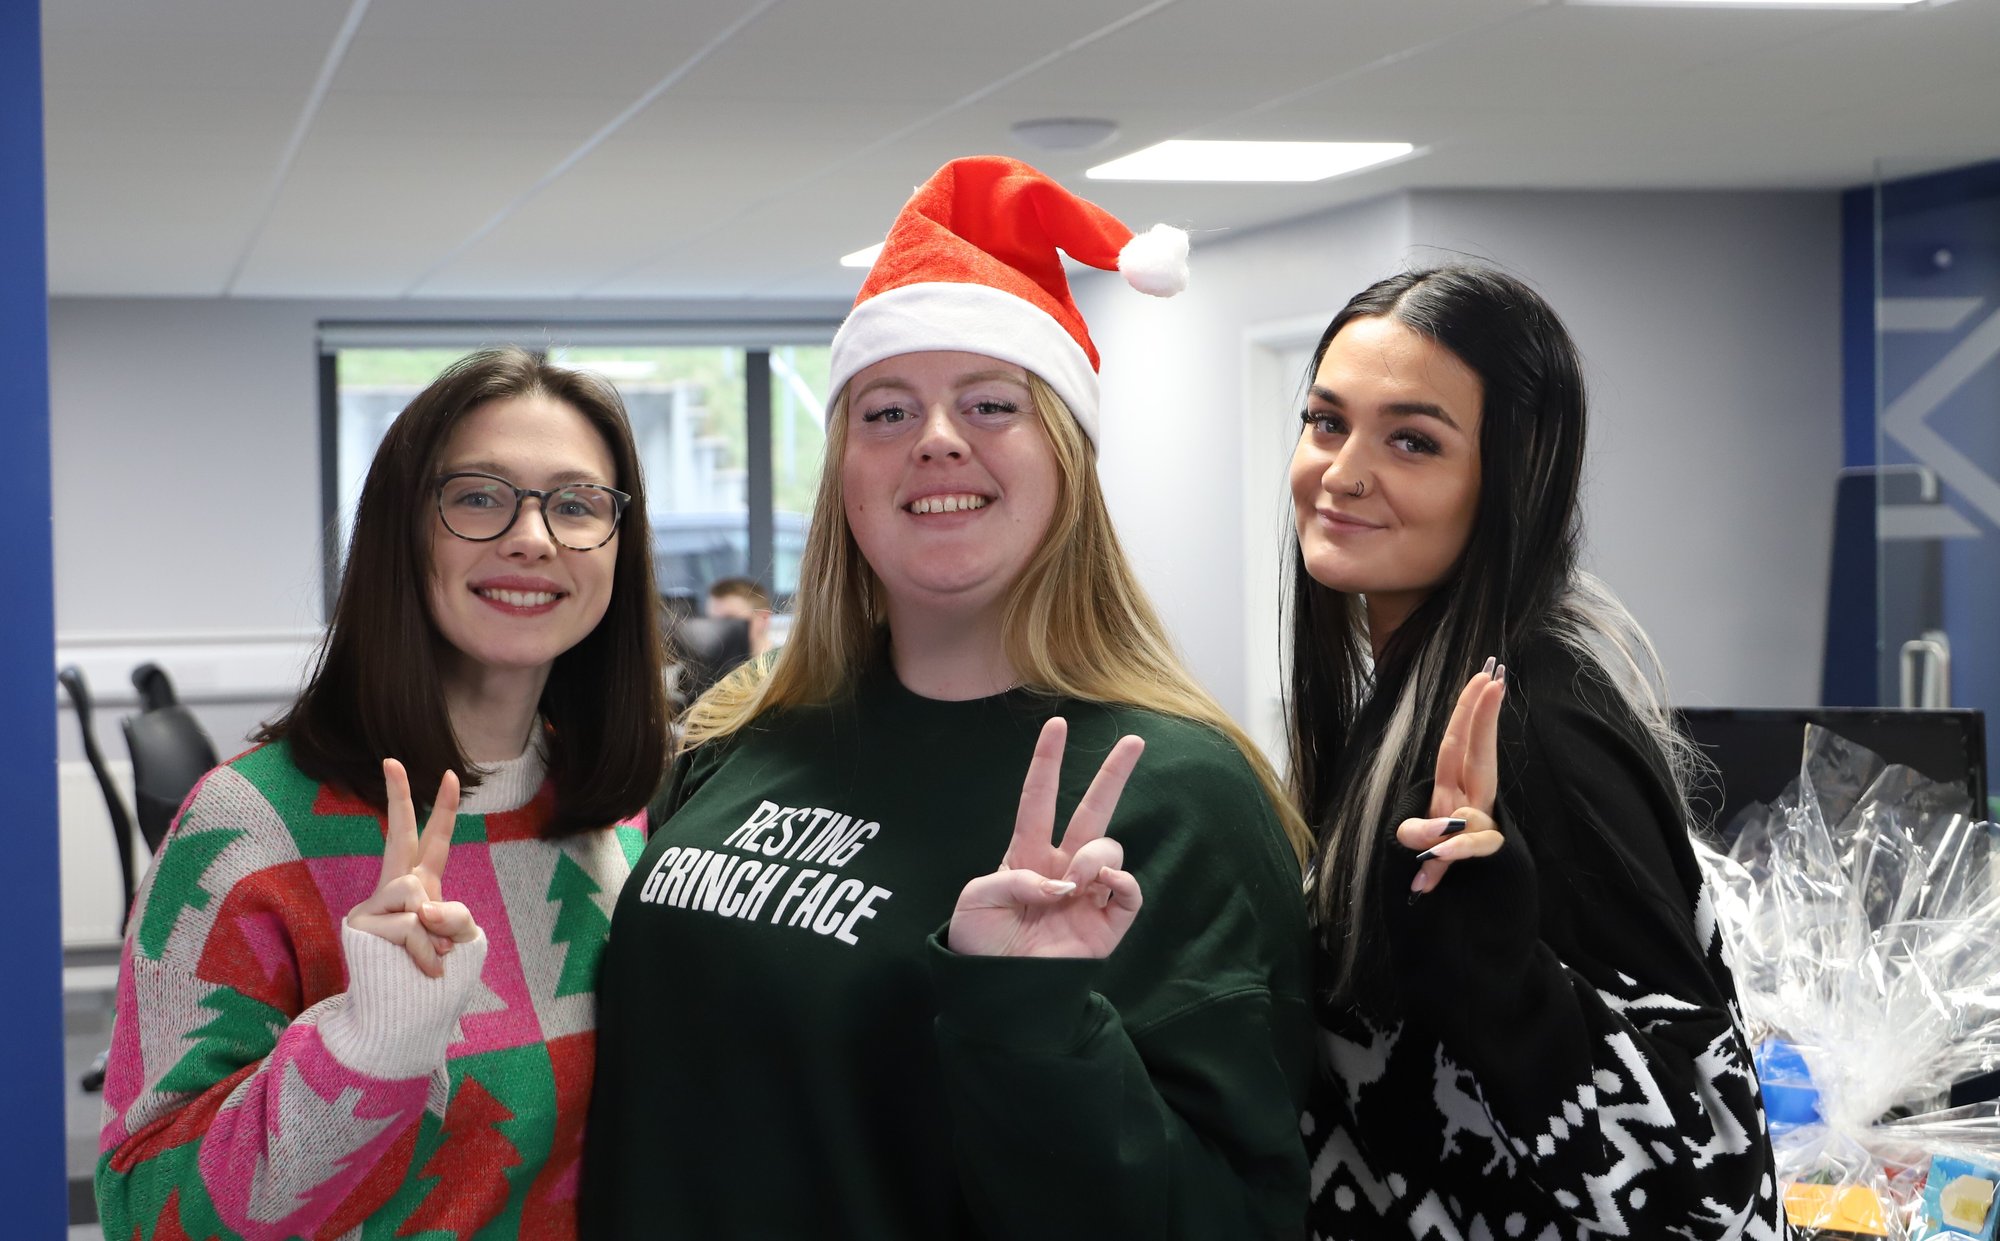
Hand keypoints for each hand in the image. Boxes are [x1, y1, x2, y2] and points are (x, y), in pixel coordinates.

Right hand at [346, 759, 479, 977]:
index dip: (444, 810)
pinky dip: (427, 951)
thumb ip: (453, 916)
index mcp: (423, 887)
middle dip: (398, 797)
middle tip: (391, 759)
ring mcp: (373, 906)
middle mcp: (396, 890)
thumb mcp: (459, 940)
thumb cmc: (434, 977)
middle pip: (398, 835)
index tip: (450, 774)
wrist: (403, 1018)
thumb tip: (422, 908)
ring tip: (433, 956)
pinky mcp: (361, 925)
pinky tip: (426, 969)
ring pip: (415, 893)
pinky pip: (410, 926)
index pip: (433, 842)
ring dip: (435, 930)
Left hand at [948, 717, 1145, 958]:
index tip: (1056, 725)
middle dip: (1114, 774)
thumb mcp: (975, 902)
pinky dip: (1121, 881)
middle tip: (1135, 740)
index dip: (1047, 763)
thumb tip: (1062, 884)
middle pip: (1093, 810)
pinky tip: (1102, 886)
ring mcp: (1087, 893)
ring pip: (1109, 847)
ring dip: (1094, 855)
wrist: (999, 994)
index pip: (1038, 800)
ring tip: (1076, 882)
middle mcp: (1061, 868)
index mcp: (1026, 856)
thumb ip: (1013, 880)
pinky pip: (1129, 889)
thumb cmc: (979, 946)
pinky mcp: (1107, 923)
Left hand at [1400, 661, 1506, 895]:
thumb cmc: (1443, 858)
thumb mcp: (1419, 842)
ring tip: (1434, 833)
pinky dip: (1457, 849)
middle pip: (1480, 756)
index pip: (1458, 744)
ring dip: (1455, 814)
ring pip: (1478, 806)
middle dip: (1483, 720)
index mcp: (1453, 789)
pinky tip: (1438, 854)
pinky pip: (1477, 846)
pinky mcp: (1490, 852)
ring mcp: (1484, 825)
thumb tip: (1414, 839)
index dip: (1467, 713)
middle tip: (1492, 682)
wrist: (1469, 898)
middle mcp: (1473, 801)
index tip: (1483, 678)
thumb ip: (1416, 834)